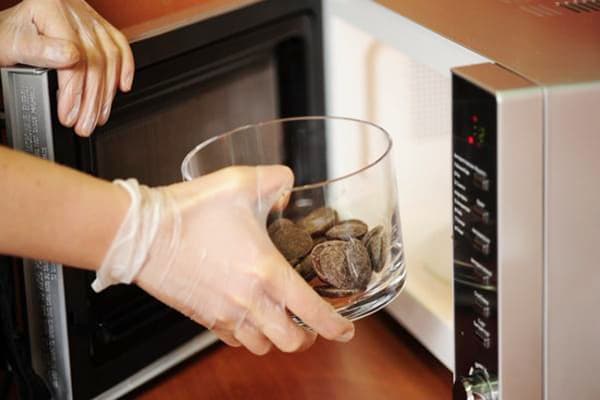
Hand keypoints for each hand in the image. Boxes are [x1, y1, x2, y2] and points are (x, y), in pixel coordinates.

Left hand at [0, 0, 133, 135]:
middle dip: (92, 101)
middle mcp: (74, 13)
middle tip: (85, 124)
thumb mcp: (11, 43)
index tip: (69, 115)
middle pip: (96, 62)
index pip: (75, 57)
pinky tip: (122, 87)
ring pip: (110, 59)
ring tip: (98, 116)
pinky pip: (120, 46)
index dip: (75, 92)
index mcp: (51, 10)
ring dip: (107, 94)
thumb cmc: (6, 36)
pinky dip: (126, 68)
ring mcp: (88, 19)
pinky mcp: (97, 27)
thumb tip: (70, 58)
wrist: (6, 29)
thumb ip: (38, 50)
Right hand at [93, 166, 354, 354]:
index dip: (337, 325)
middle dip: (310, 337)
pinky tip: (250, 316)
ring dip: (278, 338)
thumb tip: (289, 188)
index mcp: (266, 271)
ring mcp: (224, 313)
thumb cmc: (189, 210)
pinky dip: (249, 336)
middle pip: (292, 342)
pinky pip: (233, 340)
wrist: (141, 233)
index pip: (312, 312)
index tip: (346, 327)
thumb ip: (277, 180)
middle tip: (313, 322)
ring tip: (283, 321)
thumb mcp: (242, 182)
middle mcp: (249, 301)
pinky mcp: (203, 318)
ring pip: (263, 347)